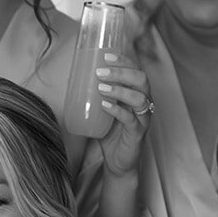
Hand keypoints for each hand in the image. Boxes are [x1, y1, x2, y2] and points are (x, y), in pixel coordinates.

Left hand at [94, 57, 153, 178]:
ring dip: (120, 90)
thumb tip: (73, 80)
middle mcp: (144, 103)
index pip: (135, 70)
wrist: (118, 162)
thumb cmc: (111, 134)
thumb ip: (94, 96)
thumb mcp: (102, 111)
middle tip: (100, 72)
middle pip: (141, 80)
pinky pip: (131, 119)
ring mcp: (143, 119)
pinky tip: (105, 105)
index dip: (124, 61)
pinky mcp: (138, 134)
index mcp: (136, 93)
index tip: (106, 55)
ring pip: (140, 98)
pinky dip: (118, 110)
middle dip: (122, 72)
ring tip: (101, 87)